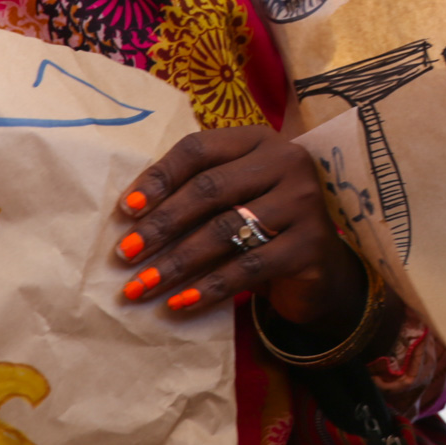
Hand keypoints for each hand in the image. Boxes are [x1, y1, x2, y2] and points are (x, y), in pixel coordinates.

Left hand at [115, 123, 380, 342]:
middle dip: (161, 224)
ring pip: (225, 231)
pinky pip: (248, 269)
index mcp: (260, 140)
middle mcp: (287, 162)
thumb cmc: (261, 226)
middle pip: (210, 189)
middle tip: (125, 254)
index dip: (159, 178)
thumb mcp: (233, 199)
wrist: (320, 267)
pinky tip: (179, 303)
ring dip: (176, 262)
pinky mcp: (310, 245)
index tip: (126, 210)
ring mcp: (303, 202)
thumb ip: (194, 194)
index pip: (199, 149)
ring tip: (140, 286)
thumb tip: (130, 213)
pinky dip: (208, 288)